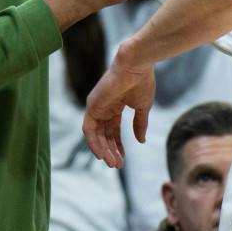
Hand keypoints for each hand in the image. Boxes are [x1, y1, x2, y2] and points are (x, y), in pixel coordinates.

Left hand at [83, 47, 155, 168]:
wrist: (137, 65)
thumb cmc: (142, 81)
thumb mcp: (142, 107)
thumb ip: (140, 124)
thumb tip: (141, 141)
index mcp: (115, 106)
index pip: (113, 130)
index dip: (118, 145)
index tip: (123, 159)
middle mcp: (104, 107)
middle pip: (104, 134)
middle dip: (111, 150)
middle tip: (118, 165)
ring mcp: (97, 106)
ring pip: (96, 135)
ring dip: (103, 150)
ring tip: (113, 163)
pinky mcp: (92, 106)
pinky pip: (89, 129)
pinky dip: (93, 142)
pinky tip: (101, 154)